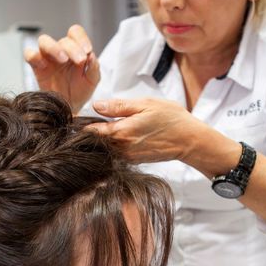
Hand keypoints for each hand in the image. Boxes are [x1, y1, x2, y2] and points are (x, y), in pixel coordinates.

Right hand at [24, 25, 99, 112]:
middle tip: (80, 60)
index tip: (88, 51)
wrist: (69, 107)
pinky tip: (44, 65)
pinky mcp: (36, 66)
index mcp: (75, 49)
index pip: (76, 33)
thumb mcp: (92, 80)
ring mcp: (47, 57)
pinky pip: (29, 54)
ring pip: (44, 41)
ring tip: (63, 59)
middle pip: (63, 40)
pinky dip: (34, 56)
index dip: (82, 38)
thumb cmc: (80, 91)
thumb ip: (94, 68)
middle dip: (73, 48)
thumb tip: (92, 56)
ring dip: (54, 48)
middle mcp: (61, 50)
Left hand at [89, 98, 208, 163]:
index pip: (90, 131)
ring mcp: (127, 157)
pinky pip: (116, 152)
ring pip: (106, 148)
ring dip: (103, 139)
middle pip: (95, 141)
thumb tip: (96, 105)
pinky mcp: (134, 161)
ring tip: (107, 125)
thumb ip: (118, 106)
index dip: (81, 124)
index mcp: (121, 132)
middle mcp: (121, 148)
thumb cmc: (171, 118)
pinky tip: (122, 134)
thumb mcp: (145, 104)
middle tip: (88, 119)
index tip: (76, 118)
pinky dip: (114, 144)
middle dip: (90, 131)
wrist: (189, 141)